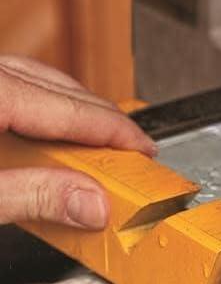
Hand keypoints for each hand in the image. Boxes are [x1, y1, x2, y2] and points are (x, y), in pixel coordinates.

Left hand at [0, 56, 155, 229]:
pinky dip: (39, 106)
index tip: (145, 150)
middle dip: (101, 120)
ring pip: (34, 79)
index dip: (117, 131)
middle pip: (57, 87)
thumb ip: (32, 197)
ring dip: (72, 110)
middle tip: (130, 153)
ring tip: (94, 144)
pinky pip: (11, 84)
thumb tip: (92, 204)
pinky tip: (43, 132)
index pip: (71, 108)